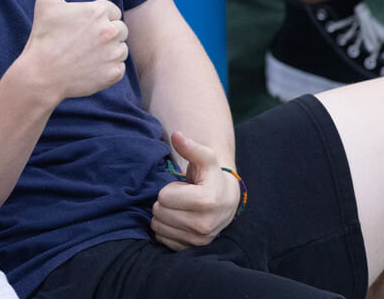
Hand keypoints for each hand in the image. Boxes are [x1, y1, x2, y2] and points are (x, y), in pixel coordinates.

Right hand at [19, 0, 127, 101]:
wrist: (41, 75)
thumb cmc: (43, 37)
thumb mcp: (46, 3)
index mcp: (98, 11)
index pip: (110, 12)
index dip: (96, 20)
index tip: (79, 29)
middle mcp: (110, 30)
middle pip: (119, 29)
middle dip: (105, 35)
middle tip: (82, 44)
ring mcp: (113, 53)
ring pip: (121, 49)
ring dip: (108, 52)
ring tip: (85, 56)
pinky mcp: (114, 73)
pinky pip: (119, 68)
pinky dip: (107, 70)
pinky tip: (88, 69)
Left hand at [152, 132, 240, 249]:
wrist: (226, 201)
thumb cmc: (211, 177)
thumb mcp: (205, 159)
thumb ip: (191, 148)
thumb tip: (177, 135)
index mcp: (207, 202)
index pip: (163, 197)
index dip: (169, 189)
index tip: (182, 188)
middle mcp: (204, 225)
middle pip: (159, 212)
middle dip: (164, 202)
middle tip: (179, 198)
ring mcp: (198, 240)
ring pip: (157, 226)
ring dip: (163, 215)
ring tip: (178, 208)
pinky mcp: (191, 248)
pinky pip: (161, 238)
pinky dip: (165, 228)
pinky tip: (177, 220)